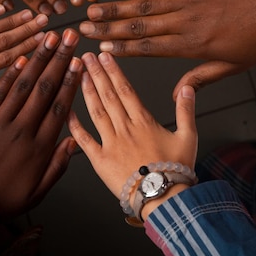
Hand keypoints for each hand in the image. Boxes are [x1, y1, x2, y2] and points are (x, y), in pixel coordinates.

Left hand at [0, 29, 81, 216]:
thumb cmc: (1, 198)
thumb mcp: (37, 192)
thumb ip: (57, 166)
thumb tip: (74, 142)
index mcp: (38, 148)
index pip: (60, 108)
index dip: (70, 82)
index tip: (79, 63)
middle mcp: (21, 130)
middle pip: (44, 89)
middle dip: (58, 60)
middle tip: (69, 38)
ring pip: (22, 86)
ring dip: (37, 58)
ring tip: (48, 37)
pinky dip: (9, 74)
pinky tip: (19, 57)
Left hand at [67, 52, 196, 201]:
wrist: (163, 198)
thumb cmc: (176, 171)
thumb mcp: (188, 137)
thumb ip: (186, 110)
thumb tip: (188, 87)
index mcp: (144, 121)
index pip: (125, 90)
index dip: (114, 71)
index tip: (104, 56)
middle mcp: (125, 128)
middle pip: (108, 95)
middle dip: (96, 73)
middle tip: (85, 57)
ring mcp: (110, 143)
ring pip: (96, 111)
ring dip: (86, 91)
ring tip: (78, 73)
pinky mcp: (100, 160)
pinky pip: (84, 139)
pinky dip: (74, 124)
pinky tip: (67, 110)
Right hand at [79, 0, 255, 96]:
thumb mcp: (230, 67)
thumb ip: (200, 78)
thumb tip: (178, 93)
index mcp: (191, 45)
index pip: (148, 48)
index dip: (121, 47)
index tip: (100, 46)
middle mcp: (185, 22)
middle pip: (139, 26)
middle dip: (109, 26)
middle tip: (84, 24)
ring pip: (147, 4)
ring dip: (119, 6)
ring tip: (96, 6)